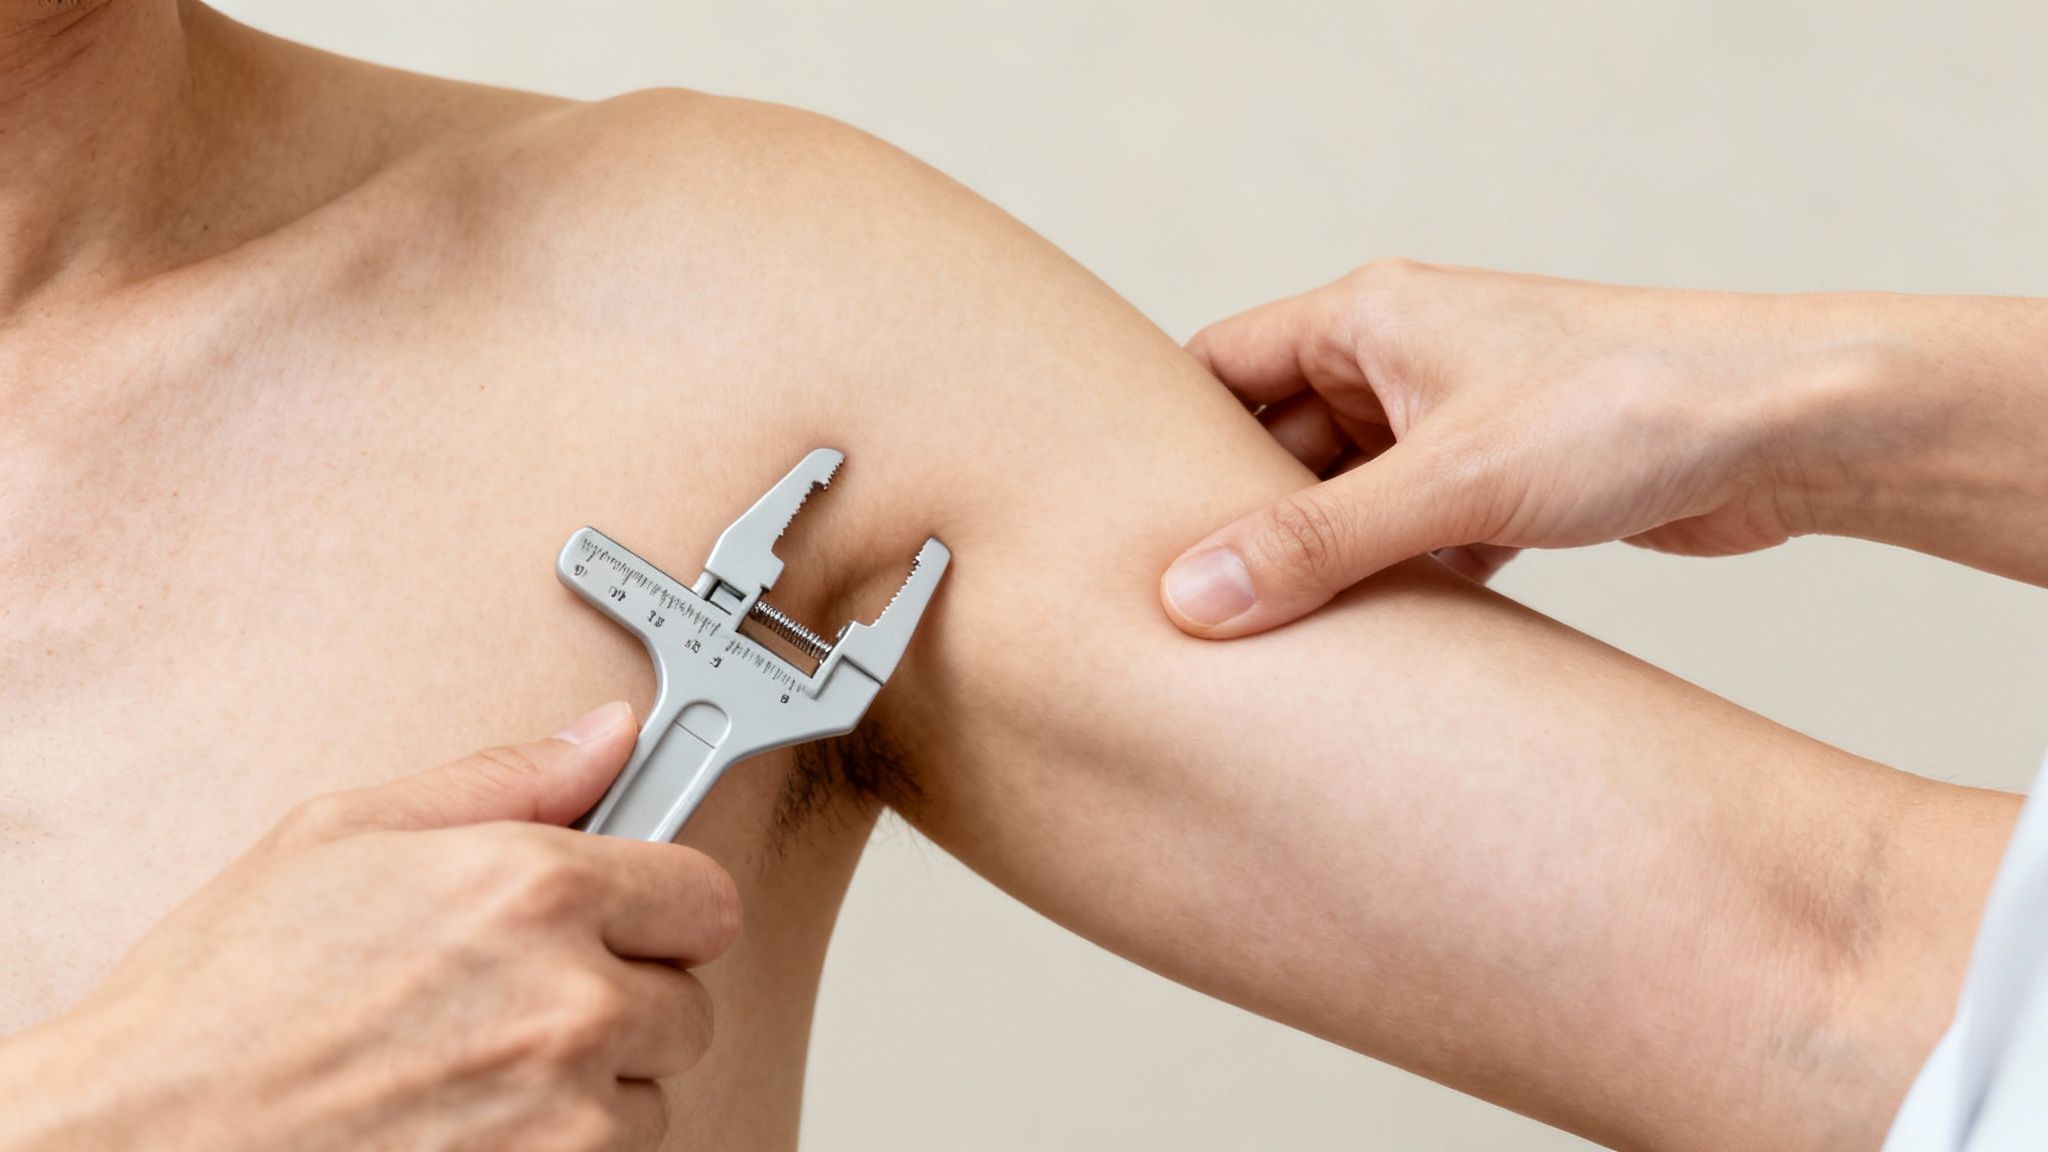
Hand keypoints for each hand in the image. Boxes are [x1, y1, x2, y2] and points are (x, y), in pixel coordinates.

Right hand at [0, 702, 739, 1151]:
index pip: (704, 898)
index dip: (660, 908)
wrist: (140, 1139)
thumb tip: (605, 736)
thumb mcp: (342, 834)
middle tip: (518, 1002)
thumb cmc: (220, 1000)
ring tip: (470, 1070)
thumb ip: (506, 780)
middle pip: (684, 1004)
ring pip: (647, 1096)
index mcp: (534, 891)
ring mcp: (564, 1115)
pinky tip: (466, 1124)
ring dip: (587, 1089)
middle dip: (620, 1000)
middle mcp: (569, 1003)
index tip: (627, 921)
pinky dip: (555, 1151)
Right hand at [1161, 260, 1863, 636]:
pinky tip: (1386, 645)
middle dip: (1245, 525)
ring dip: (1326, 566)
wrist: (1789, 427)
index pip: (1218, 367)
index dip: (1164, 443)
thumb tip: (1192, 597)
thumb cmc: (1626, 405)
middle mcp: (1399, 359)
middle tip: (1191, 614)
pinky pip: (1413, 535)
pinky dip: (1397, 585)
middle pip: (1276, 446)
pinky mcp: (1504, 481)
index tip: (1119, 527)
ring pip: (1347, 501)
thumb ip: (1316, 544)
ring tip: (1276, 646)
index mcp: (1365, 318)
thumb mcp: (1450, 482)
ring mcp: (1452, 421)